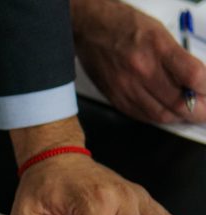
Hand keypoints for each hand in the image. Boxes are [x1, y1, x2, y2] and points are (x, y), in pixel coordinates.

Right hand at [72, 0, 205, 122]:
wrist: (90, 28)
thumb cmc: (125, 26)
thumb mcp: (160, 33)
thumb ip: (179, 59)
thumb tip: (197, 82)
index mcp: (158, 48)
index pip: (194, 77)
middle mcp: (142, 70)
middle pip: (179, 102)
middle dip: (198, 111)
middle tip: (205, 112)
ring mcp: (127, 87)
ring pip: (161, 115)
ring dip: (179, 118)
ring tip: (188, 114)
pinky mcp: (115, 97)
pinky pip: (142, 116)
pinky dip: (158, 118)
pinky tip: (166, 113)